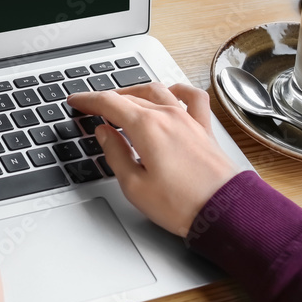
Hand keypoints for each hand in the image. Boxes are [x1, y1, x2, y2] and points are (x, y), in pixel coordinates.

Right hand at [67, 83, 237, 236]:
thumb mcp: (134, 185)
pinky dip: (177, 90)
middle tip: (92, 107)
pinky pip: (192, 97)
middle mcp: (167, 116)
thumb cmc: (182, 204)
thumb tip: (104, 134)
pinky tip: (170, 93)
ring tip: (122, 100)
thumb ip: (115, 154)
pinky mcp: (203, 128)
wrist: (225, 211)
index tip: (76, 101)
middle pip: (129, 96)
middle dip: (106, 99)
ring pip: (155, 90)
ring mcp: (188, 119)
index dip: (87, 100)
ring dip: (134, 91)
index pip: (108, 103)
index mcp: (146, 127)